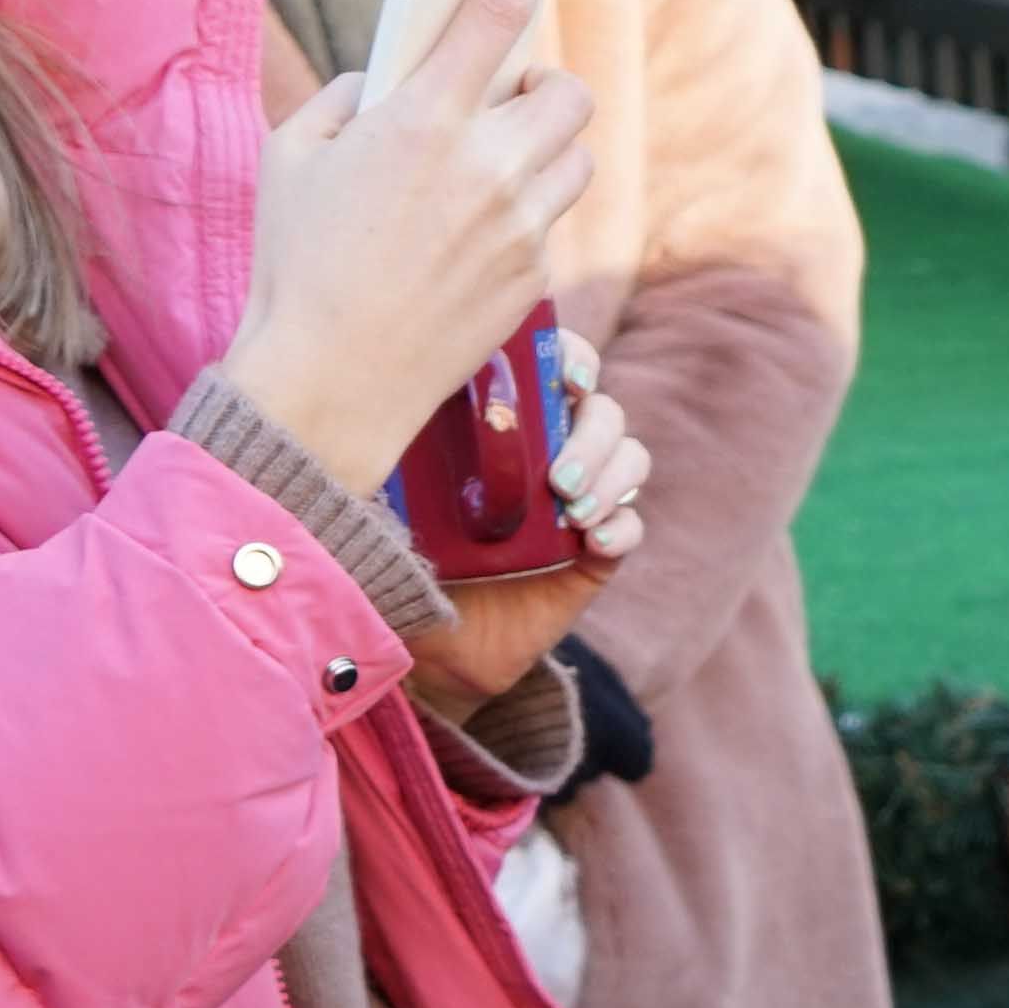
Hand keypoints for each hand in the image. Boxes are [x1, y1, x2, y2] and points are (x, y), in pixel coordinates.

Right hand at [210, 0, 596, 488]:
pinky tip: (473, 237)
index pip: (496, 12)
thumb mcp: (292, 157)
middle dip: (540, 89)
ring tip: (488, 169)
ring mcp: (521, 226)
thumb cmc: (295, 265)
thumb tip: (386, 82)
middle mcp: (488, 167)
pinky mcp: (536, 279)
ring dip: (544, 151)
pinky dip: (527, 214)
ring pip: (576, 158)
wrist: (329, 382)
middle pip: (567, 95)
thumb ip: (346, 99)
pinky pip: (555, 222)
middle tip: (499, 101)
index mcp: (423, 121)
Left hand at [400, 349, 644, 710]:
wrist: (424, 648)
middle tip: (559, 478)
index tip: (569, 378)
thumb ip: (386, 451)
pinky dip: (621, 526)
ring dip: (612, 476)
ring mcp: (574, 500)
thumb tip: (378, 405)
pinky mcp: (592, 554)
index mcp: (498, 422)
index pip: (553, 367)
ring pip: (628, 459)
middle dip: (594, 434)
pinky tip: (593, 542)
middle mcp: (544, 451)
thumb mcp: (380, 496)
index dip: (575, 359)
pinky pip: (631, 525)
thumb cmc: (392, 559)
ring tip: (575, 513)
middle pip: (602, 411)